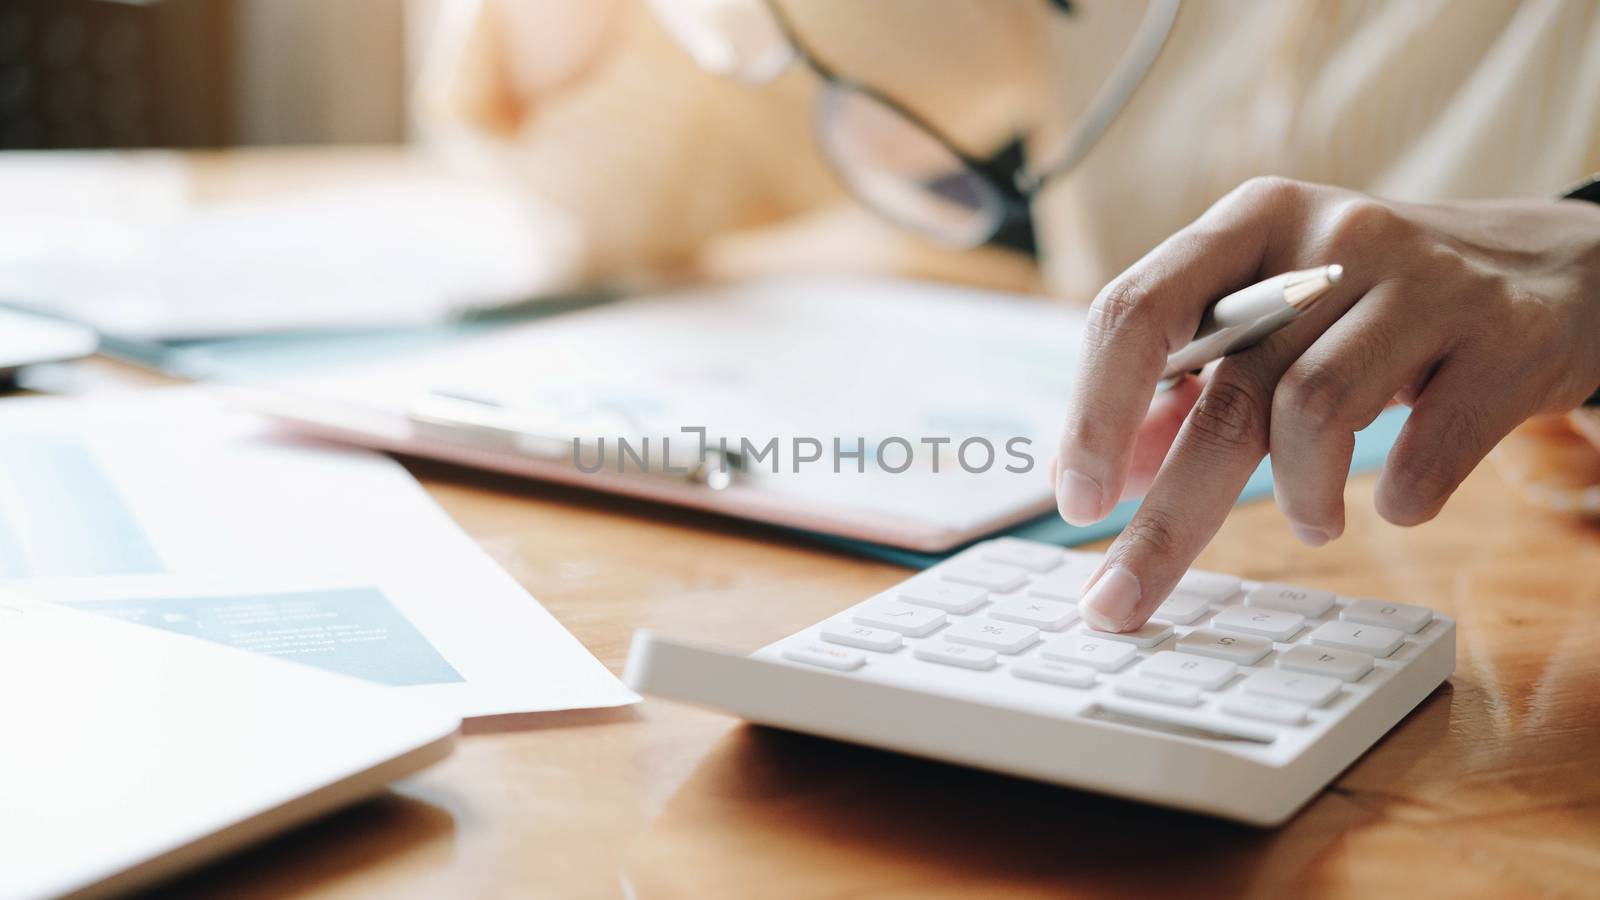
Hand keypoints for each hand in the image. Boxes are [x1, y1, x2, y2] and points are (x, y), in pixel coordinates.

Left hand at [1053, 177, 1599, 631]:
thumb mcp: (1270, 320)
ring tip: (1314, 520)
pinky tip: (1396, 501)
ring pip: (1315, 412)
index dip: (1093, 416)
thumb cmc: (1372, 308)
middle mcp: (1330, 240)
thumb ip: (1183, 387)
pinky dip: (1400, 499)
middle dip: (1166, 521)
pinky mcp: (1503, 339)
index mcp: (1249, 222)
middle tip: (1121, 598)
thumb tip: (1102, 476)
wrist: (1548, 273)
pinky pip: (1426, 451)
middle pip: (1225, 393)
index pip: (1135, 310)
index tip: (1073, 501)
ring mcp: (1425, 283)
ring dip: (1299, 496)